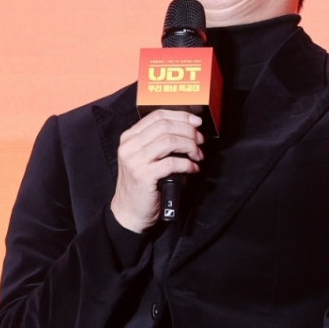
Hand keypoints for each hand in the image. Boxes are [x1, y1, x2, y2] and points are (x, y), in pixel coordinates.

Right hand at [110, 110, 203, 232]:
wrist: (128, 212)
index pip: (157, 116)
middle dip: (188, 131)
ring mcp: (134, 161)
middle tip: (200, 141)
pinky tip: (193, 169)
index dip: (181, 116)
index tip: (196, 122)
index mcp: (129, 138)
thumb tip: (189, 131)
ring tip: (198, 156)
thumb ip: (157, 143)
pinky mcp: (143, 176)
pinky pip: (172, 163)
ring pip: (169, 141)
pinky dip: (188, 165)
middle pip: (165, 126)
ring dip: (190, 146)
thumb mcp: (144, 158)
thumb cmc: (141, 185)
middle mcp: (129, 146)